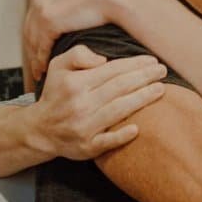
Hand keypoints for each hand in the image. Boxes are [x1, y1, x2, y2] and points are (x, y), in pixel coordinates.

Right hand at [22, 45, 166, 159]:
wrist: (40, 130)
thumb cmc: (56, 94)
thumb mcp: (57, 66)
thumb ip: (78, 54)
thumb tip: (103, 60)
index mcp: (75, 83)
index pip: (112, 70)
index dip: (134, 64)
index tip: (152, 60)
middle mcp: (80, 104)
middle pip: (119, 88)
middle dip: (144, 77)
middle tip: (162, 71)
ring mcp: (84, 127)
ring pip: (118, 110)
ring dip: (142, 99)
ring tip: (161, 89)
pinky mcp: (87, 147)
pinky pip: (107, 141)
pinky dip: (122, 136)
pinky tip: (138, 129)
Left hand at [23, 0, 141, 81]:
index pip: (49, 0)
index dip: (45, 23)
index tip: (47, 41)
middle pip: (35, 16)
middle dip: (35, 40)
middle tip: (38, 62)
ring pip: (34, 31)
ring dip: (35, 53)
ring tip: (40, 71)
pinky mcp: (49, 16)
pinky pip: (40, 42)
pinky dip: (40, 58)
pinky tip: (44, 69)